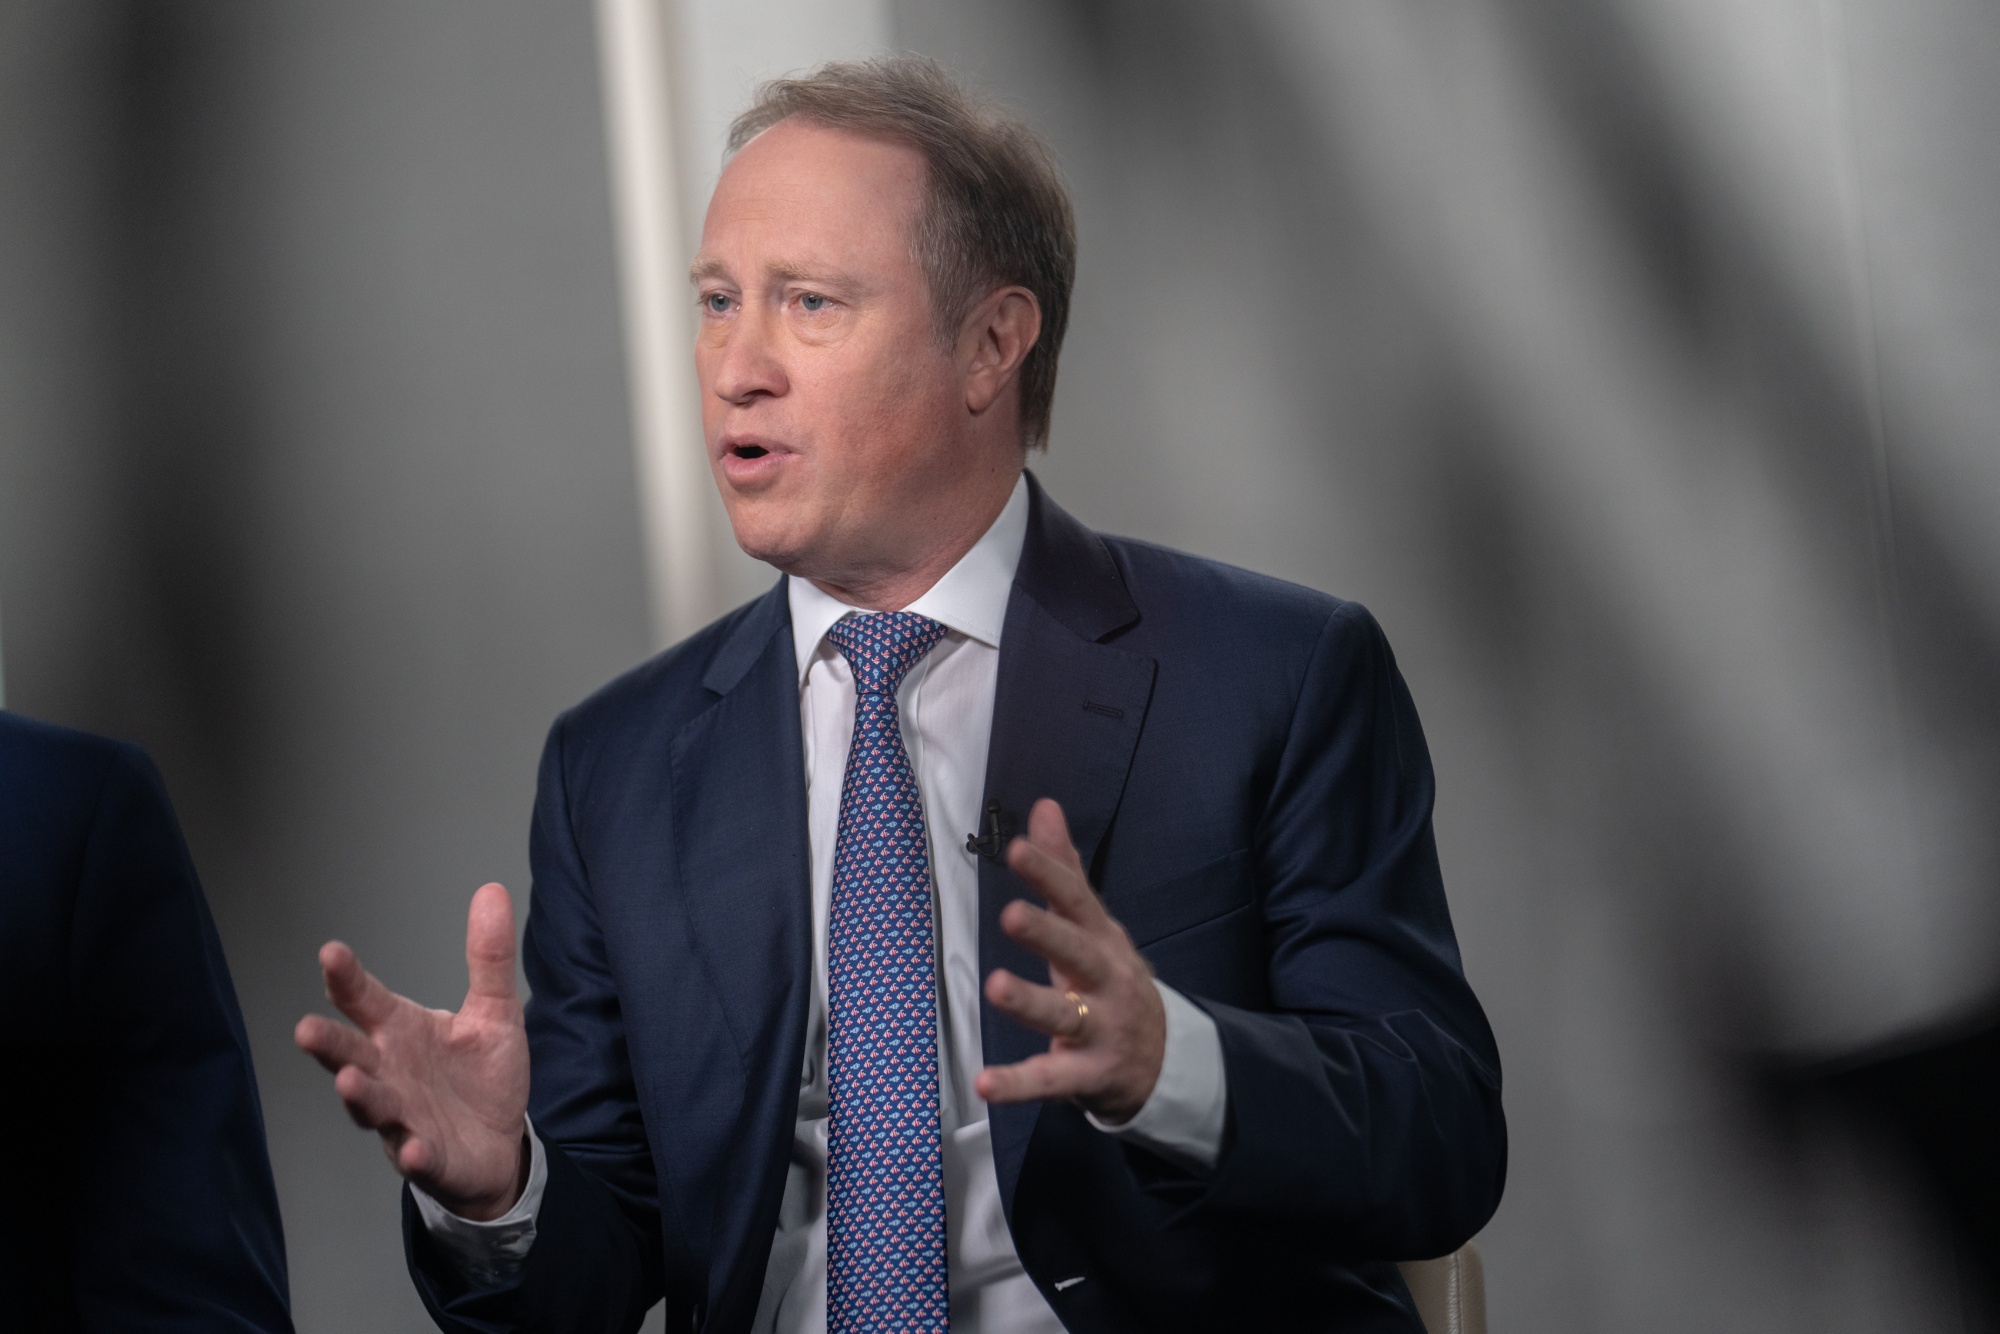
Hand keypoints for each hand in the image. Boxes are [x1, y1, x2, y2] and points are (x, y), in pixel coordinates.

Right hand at [294, 883, 530, 1219]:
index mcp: (401, 1032)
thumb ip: (489, 958)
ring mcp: (402, 1117)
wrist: (499, 1143)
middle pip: (351, 1055)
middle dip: (330, 1045)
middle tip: (306, 1029)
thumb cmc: (480, 1075)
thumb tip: (493, 890)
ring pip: (372, 1106)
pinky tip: (411, 1146)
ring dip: (360, 1095)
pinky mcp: (426, 1156)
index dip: (346, 979)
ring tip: (348, 1083)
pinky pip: (414, 1156)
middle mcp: (390, 1072)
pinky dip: (411, 1151)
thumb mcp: (494, 1011)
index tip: (330, 953)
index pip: (367, 1001)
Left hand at [974, 799, 1165, 1122]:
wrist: (1165, 1058)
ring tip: (996, 986)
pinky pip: (1050, 1078)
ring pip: (1064, 1015)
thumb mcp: (1096, 925)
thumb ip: (1066, 870)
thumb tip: (1044, 806)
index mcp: (1102, 939)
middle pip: (1076, 952)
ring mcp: (1101, 1028)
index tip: (1017, 848)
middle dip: (1047, 933)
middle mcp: (1105, 980)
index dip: (1049, 874)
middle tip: (1012, 914)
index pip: (1076, 900)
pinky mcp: (1089, 1073)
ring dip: (1030, 1002)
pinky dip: (1017, 1083)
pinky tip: (985, 1083)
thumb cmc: (1113, 979)